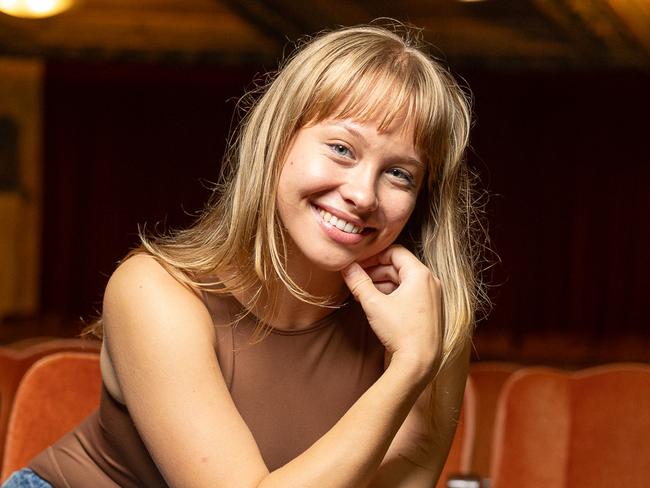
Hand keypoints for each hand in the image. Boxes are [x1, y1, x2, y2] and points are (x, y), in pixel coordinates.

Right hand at [341, 245, 441, 371]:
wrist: (419, 363)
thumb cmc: (400, 331)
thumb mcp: (374, 304)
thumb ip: (358, 282)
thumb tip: (345, 267)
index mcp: (420, 274)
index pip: (395, 251)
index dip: (374, 255)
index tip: (358, 263)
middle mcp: (430, 282)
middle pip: (398, 266)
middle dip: (375, 270)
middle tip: (356, 276)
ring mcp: (431, 297)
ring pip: (402, 280)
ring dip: (382, 282)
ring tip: (362, 291)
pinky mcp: (428, 311)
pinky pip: (408, 293)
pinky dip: (392, 294)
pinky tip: (375, 302)